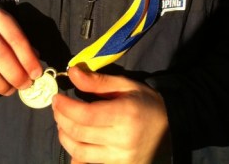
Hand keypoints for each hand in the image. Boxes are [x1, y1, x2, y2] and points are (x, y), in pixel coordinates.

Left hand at [52, 66, 170, 163]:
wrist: (171, 126)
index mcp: (125, 114)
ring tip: (63, 123)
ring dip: (65, 137)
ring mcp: (121, 158)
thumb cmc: (146, 101)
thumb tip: (72, 72)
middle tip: (57, 107)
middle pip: (79, 133)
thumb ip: (98, 81)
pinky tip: (75, 142)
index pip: (86, 115)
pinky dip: (76, 155)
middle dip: (61, 119)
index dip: (66, 107)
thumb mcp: (125, 85)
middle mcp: (122, 139)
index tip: (57, 98)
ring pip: (80, 152)